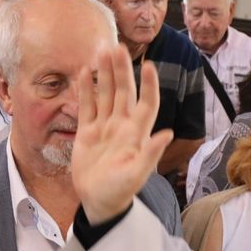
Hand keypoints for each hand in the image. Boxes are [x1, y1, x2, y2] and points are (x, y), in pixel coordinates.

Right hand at [73, 46, 172, 224]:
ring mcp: (104, 127)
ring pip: (105, 95)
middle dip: (121, 70)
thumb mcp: (137, 175)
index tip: (148, 66)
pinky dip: (84, 90)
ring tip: (101, 51)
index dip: (148, 85)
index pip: (147, 103)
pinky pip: (86, 107)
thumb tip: (168, 134)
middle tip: (117, 47)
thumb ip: (151, 154)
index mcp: (137, 134)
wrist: (99, 202)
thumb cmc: (120, 192)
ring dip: (104, 74)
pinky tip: (82, 72)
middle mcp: (122, 126)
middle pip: (124, 92)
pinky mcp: (87, 133)